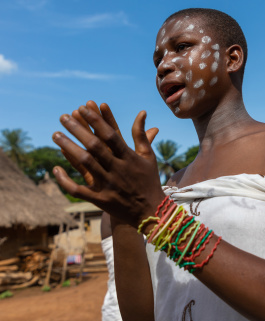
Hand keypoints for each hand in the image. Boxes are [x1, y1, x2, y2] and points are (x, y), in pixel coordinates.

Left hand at [52, 102, 165, 225]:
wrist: (150, 211)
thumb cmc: (149, 180)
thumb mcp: (148, 156)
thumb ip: (141, 134)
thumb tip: (141, 112)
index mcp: (129, 158)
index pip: (111, 135)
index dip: (96, 120)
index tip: (83, 107)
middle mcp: (118, 169)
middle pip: (95, 146)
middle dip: (78, 130)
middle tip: (63, 117)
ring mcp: (108, 185)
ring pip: (85, 164)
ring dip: (69, 148)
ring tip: (56, 135)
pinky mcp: (101, 200)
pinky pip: (79, 190)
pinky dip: (66, 180)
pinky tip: (56, 169)